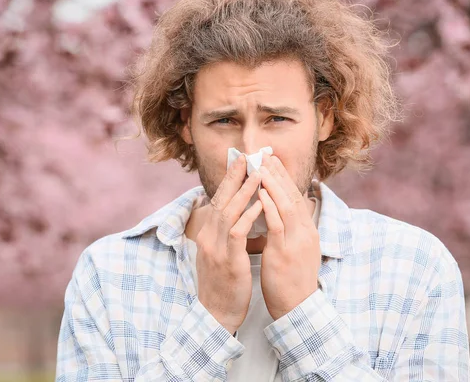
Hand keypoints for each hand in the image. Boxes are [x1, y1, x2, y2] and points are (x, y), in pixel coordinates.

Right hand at [195, 155, 262, 334]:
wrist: (216, 314)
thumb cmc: (223, 282)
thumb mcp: (219, 253)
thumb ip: (225, 233)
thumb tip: (234, 214)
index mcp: (208, 234)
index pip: (218, 200)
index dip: (229, 180)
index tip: (240, 161)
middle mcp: (208, 237)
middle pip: (221, 200)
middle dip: (234, 177)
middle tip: (247, 156)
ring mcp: (216, 248)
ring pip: (229, 212)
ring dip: (244, 191)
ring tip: (258, 173)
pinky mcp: (228, 261)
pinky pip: (238, 233)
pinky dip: (249, 216)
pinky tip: (261, 203)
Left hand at [258, 154, 320, 319]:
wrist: (298, 307)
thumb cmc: (293, 280)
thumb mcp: (296, 250)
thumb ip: (291, 231)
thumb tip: (283, 215)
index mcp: (307, 230)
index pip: (295, 197)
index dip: (284, 178)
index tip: (273, 161)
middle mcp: (305, 232)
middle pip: (292, 195)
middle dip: (278, 173)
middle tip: (266, 155)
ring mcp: (296, 241)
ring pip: (286, 205)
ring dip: (273, 183)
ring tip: (262, 166)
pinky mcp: (285, 252)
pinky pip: (277, 224)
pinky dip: (269, 206)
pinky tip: (260, 192)